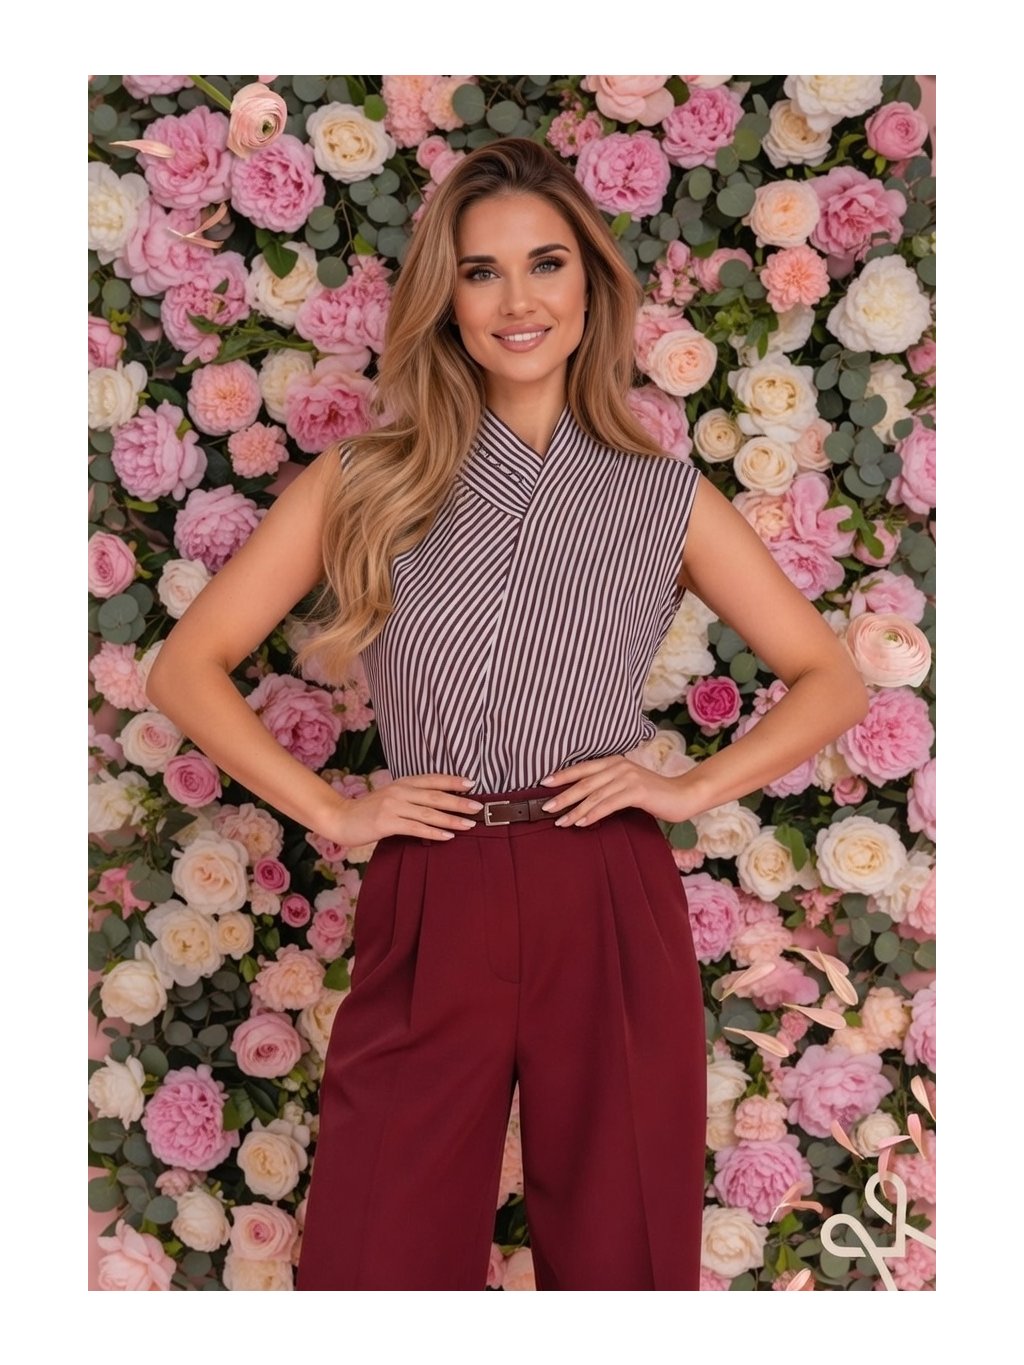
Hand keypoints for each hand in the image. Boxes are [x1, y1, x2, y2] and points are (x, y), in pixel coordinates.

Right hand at [325, 772, 483, 844]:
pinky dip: (434, 831)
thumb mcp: (391, 797)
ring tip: (469, 824)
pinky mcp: (387, 822)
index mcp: (402, 783)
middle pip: (435, 795)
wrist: (341, 818)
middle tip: (479, 806)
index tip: (472, 783)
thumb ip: (411, 798)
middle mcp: (400, 791)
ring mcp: (393, 806)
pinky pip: (416, 827)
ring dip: (451, 818)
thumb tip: (439, 803)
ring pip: (429, 812)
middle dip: (459, 801)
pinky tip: (448, 836)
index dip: (452, 780)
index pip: (432, 779)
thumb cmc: (368, 810)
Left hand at [539, 755, 699, 827]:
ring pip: (594, 795)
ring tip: (560, 821)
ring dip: (575, 810)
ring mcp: (628, 778)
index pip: (583, 768)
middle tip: (545, 807)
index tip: (544, 783)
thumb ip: (608, 786)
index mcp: (615, 762)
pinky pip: (608, 804)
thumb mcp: (627, 784)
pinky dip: (592, 814)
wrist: (682, 795)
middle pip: (584, 782)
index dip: (563, 775)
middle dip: (563, 796)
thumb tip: (582, 799)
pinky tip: (581, 823)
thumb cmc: (654, 793)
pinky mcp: (636, 791)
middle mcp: (619, 766)